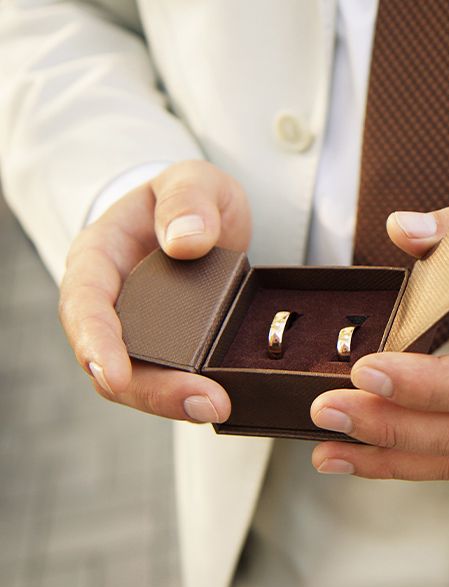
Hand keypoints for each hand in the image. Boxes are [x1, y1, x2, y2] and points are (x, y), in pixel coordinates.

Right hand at [59, 160, 250, 421]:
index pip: (84, 304)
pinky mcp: (171, 350)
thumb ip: (189, 199)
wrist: (207, 218)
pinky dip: (192, 393)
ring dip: (174, 401)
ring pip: (141, 380)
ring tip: (218, 405)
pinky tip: (225, 399)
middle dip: (151, 389)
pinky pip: (172, 379)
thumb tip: (184, 241)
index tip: (114, 374)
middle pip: (112, 360)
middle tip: (205, 401)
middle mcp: (112, 303)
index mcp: (99, 258)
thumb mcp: (195, 180)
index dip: (95, 342)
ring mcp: (140, 332)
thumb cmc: (190, 197)